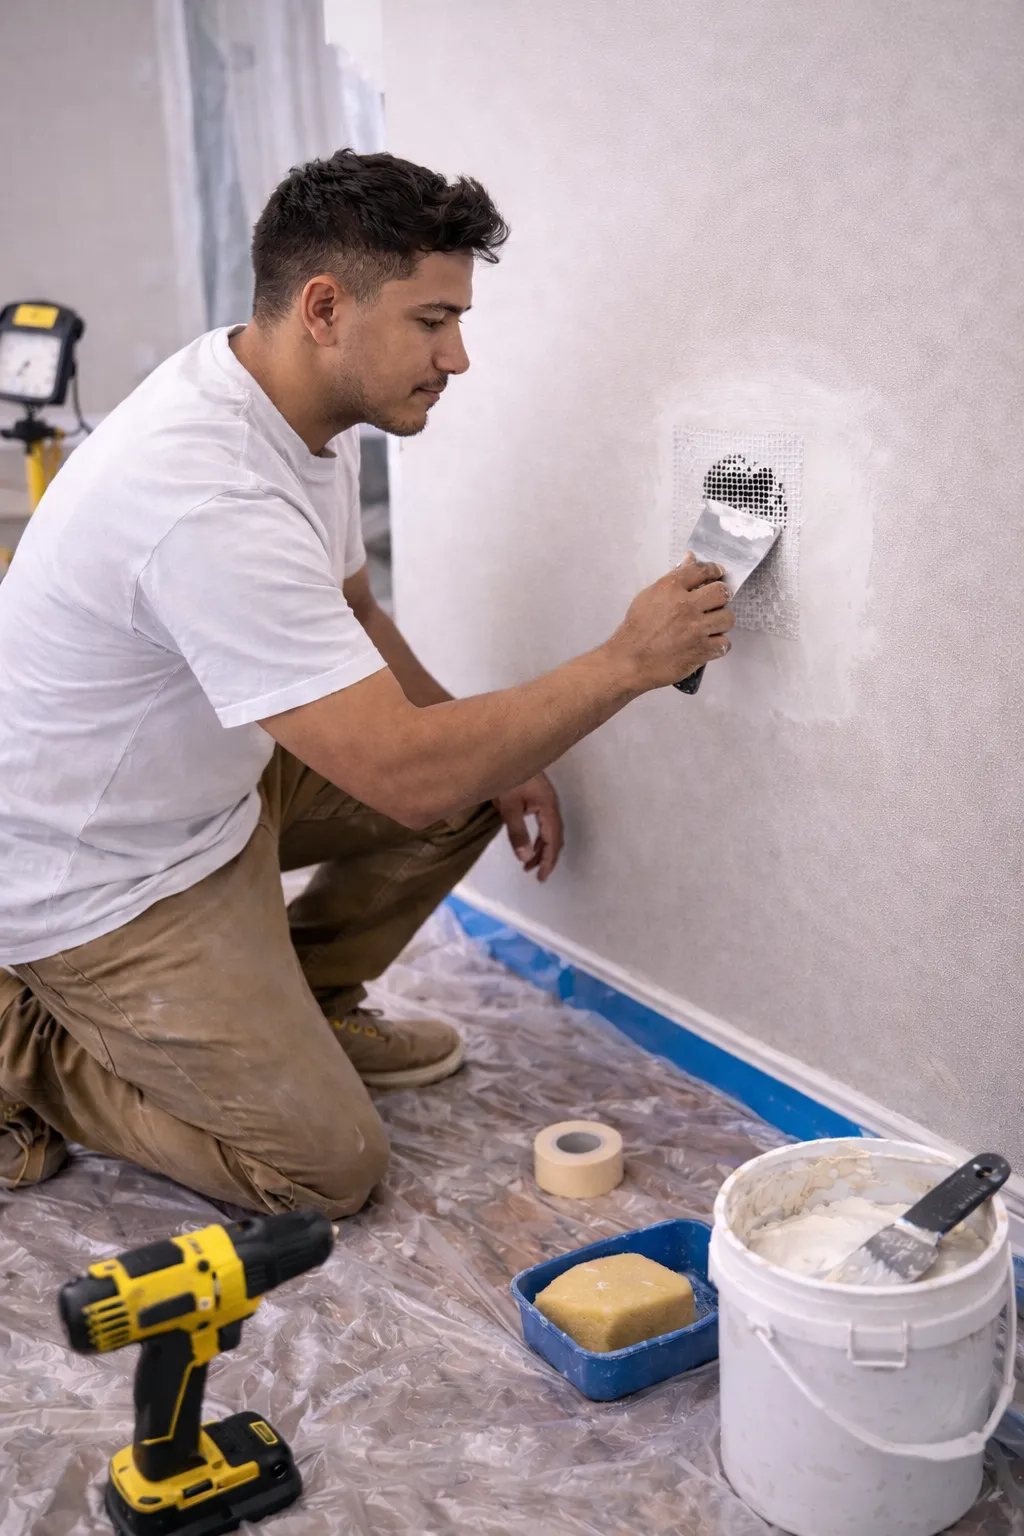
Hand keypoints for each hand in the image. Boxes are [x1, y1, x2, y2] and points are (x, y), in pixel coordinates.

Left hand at [493, 772, 563, 881]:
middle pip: (555, 837)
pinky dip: (538, 836)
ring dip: (542, 848)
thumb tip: (525, 858)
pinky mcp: (538, 796)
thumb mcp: (509, 808)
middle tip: (537, 875)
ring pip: (549, 830)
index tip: (542, 877)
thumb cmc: (507, 778)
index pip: (553, 840)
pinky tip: (529, 842)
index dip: (549, 860)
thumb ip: (517, 833)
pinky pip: (543, 822)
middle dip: (547, 857)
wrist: (503, 751)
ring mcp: (546, 800)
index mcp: (548, 808)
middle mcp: (551, 805)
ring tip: (528, 864)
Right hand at [607, 553, 734, 689]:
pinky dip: (718, 645)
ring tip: (710, 626)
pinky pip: (724, 644)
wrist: (630, 660)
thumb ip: (673, 578)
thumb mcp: (649, 596)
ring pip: (728, 618)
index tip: (717, 573)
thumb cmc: (636, 628)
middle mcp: (686, 606)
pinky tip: (708, 644)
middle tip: (715, 603)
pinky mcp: (701, 650)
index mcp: (670, 588)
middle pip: (722, 592)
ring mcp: (696, 629)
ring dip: (721, 622)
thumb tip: (690, 558)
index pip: (701, 570)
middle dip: (721, 597)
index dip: (713, 570)